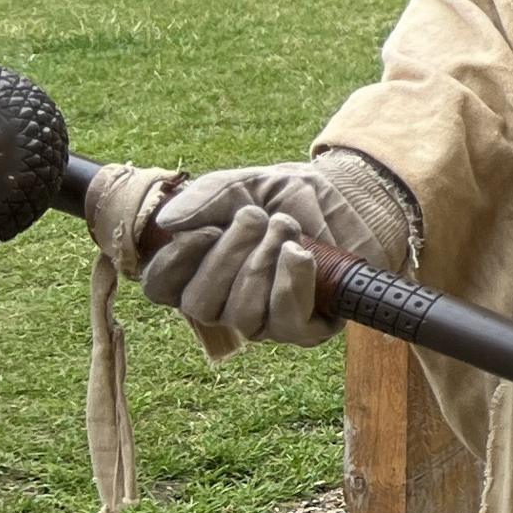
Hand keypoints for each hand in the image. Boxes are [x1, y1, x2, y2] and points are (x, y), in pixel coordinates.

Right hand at [136, 151, 417, 344]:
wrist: (351, 196)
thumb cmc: (289, 196)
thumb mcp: (244, 185)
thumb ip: (205, 197)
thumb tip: (166, 222)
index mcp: (198, 271)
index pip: (161, 287)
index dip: (175, 262)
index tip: (206, 229)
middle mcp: (225, 303)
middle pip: (200, 305)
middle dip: (229, 255)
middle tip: (257, 216)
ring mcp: (264, 321)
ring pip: (242, 316)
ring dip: (264, 263)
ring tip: (286, 226)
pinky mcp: (305, 328)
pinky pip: (286, 322)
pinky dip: (291, 283)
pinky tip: (299, 253)